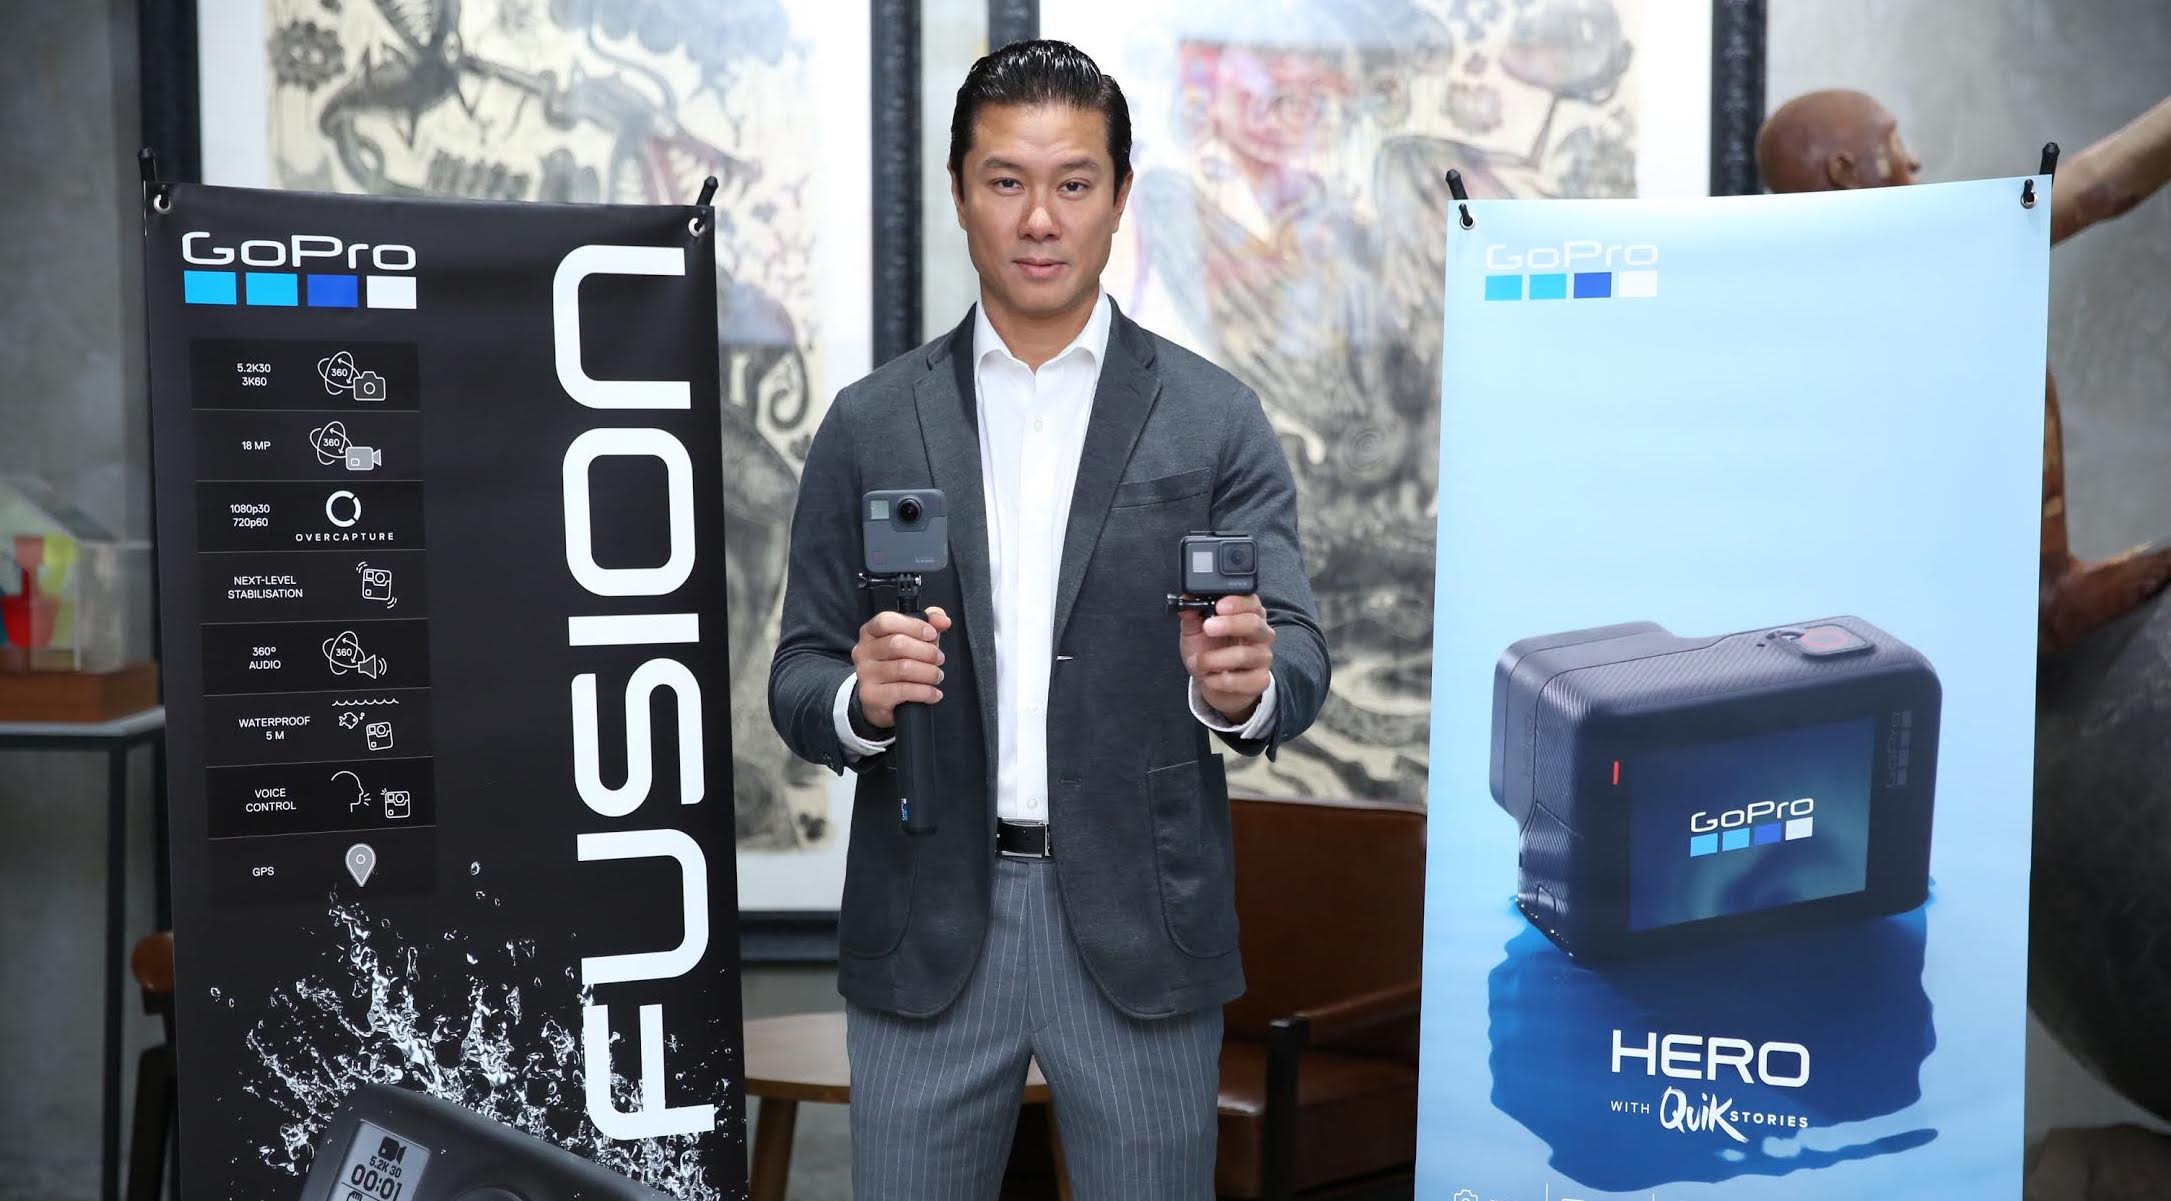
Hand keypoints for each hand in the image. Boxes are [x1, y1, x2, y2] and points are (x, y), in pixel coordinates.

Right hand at [852, 607, 949, 728]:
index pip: (886, 621)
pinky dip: (925, 692)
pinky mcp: (871, 696)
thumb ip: (929, 624)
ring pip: (903, 668)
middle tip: (939, 659)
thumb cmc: (897, 663)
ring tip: (937, 676)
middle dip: (926, 652)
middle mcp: (863, 651)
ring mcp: (865, 675)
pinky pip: (904, 691)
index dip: (913, 626)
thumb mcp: (913, 639)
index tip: (932, 634)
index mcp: (870, 632)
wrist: (879, 699)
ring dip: (929, 673)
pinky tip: (934, 693)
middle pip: (897, 644)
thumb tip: (943, 621)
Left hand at [1180, 594, 1274, 721]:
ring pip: (1244, 655)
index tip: (1218, 605)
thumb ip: (1191, 613)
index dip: (1236, 602)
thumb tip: (1186, 599)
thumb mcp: (1194, 629)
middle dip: (1229, 625)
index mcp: (1247, 613)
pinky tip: (1209, 677)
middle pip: (1253, 624)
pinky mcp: (1260, 680)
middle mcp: (1260, 633)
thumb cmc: (1207, 650)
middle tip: (1208, 628)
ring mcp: (1263, 657)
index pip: (1250, 601)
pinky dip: (1220, 680)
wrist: (1211, 680)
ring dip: (1215, 659)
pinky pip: (1242, 680)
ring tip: (1198, 661)